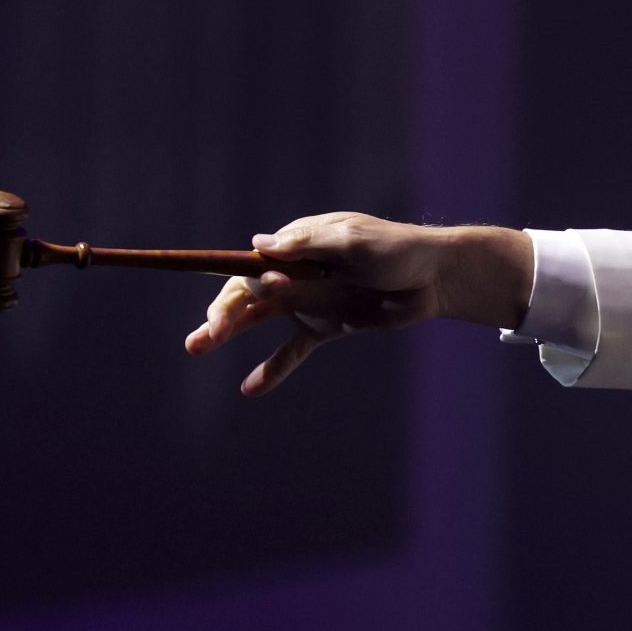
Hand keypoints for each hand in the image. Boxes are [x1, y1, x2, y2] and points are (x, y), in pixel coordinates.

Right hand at [182, 213, 532, 395]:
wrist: (435, 278)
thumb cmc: (396, 250)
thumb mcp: (354, 242)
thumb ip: (308, 245)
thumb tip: (259, 244)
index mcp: (298, 245)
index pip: (252, 267)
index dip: (231, 290)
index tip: (222, 315)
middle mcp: (296, 272)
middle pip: (248, 295)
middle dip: (222, 315)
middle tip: (203, 339)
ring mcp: (310, 300)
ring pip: (260, 320)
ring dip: (228, 334)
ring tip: (196, 349)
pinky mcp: (327, 326)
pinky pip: (293, 350)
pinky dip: (272, 368)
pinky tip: (249, 388)